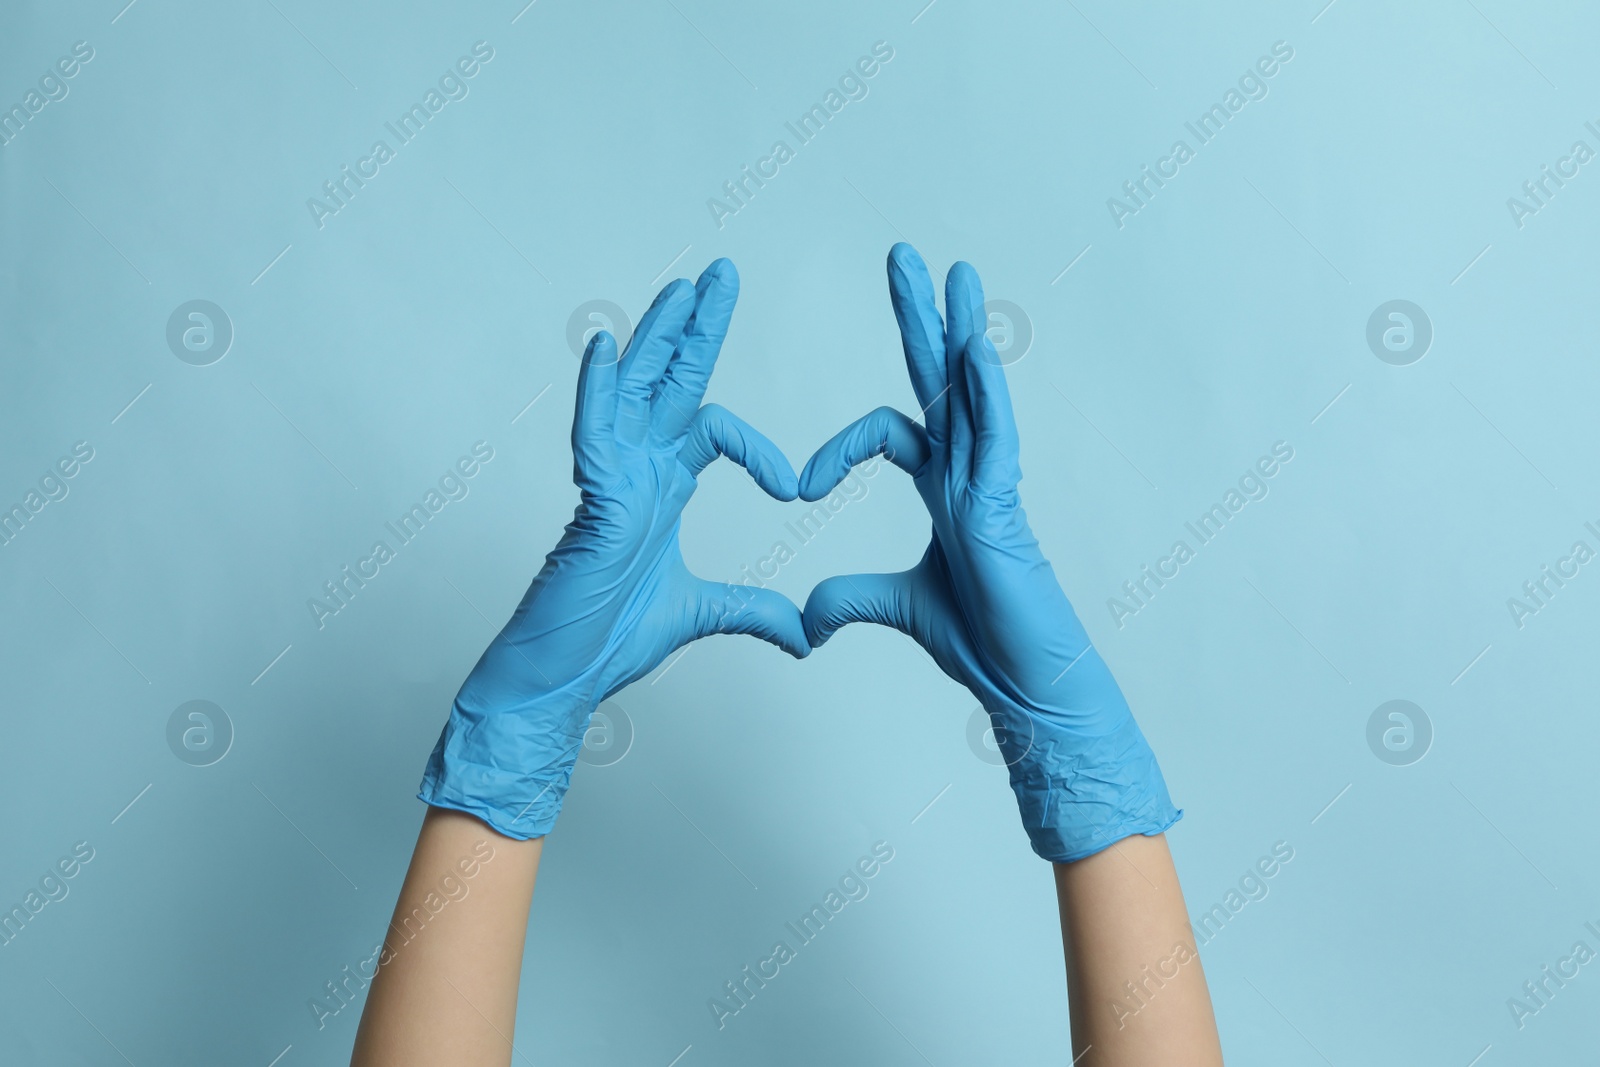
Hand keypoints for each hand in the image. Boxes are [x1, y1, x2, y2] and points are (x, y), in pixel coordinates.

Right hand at [420, 260, 806, 839]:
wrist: (564, 679)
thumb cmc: (610, 640)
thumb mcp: (704, 615)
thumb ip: (752, 611)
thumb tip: (805, 633)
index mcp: (661, 487)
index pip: (713, 429)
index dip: (759, 449)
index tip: (797, 489)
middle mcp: (635, 471)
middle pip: (671, 382)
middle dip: (697, 328)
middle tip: (723, 274)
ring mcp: (610, 481)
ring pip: (634, 391)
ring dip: (657, 337)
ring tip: (681, 288)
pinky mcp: (592, 503)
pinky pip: (593, 434)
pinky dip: (599, 390)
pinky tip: (609, 346)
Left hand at [798, 243, 1178, 861]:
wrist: (1026, 683)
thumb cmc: (982, 642)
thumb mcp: (896, 608)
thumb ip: (851, 597)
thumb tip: (804, 614)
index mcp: (944, 487)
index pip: (888, 432)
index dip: (836, 448)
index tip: (798, 488)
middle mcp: (968, 473)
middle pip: (942, 379)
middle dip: (922, 318)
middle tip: (905, 258)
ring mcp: (991, 485)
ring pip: (976, 393)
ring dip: (962, 330)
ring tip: (955, 273)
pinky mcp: (1005, 509)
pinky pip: (997, 439)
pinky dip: (987, 395)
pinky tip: (974, 351)